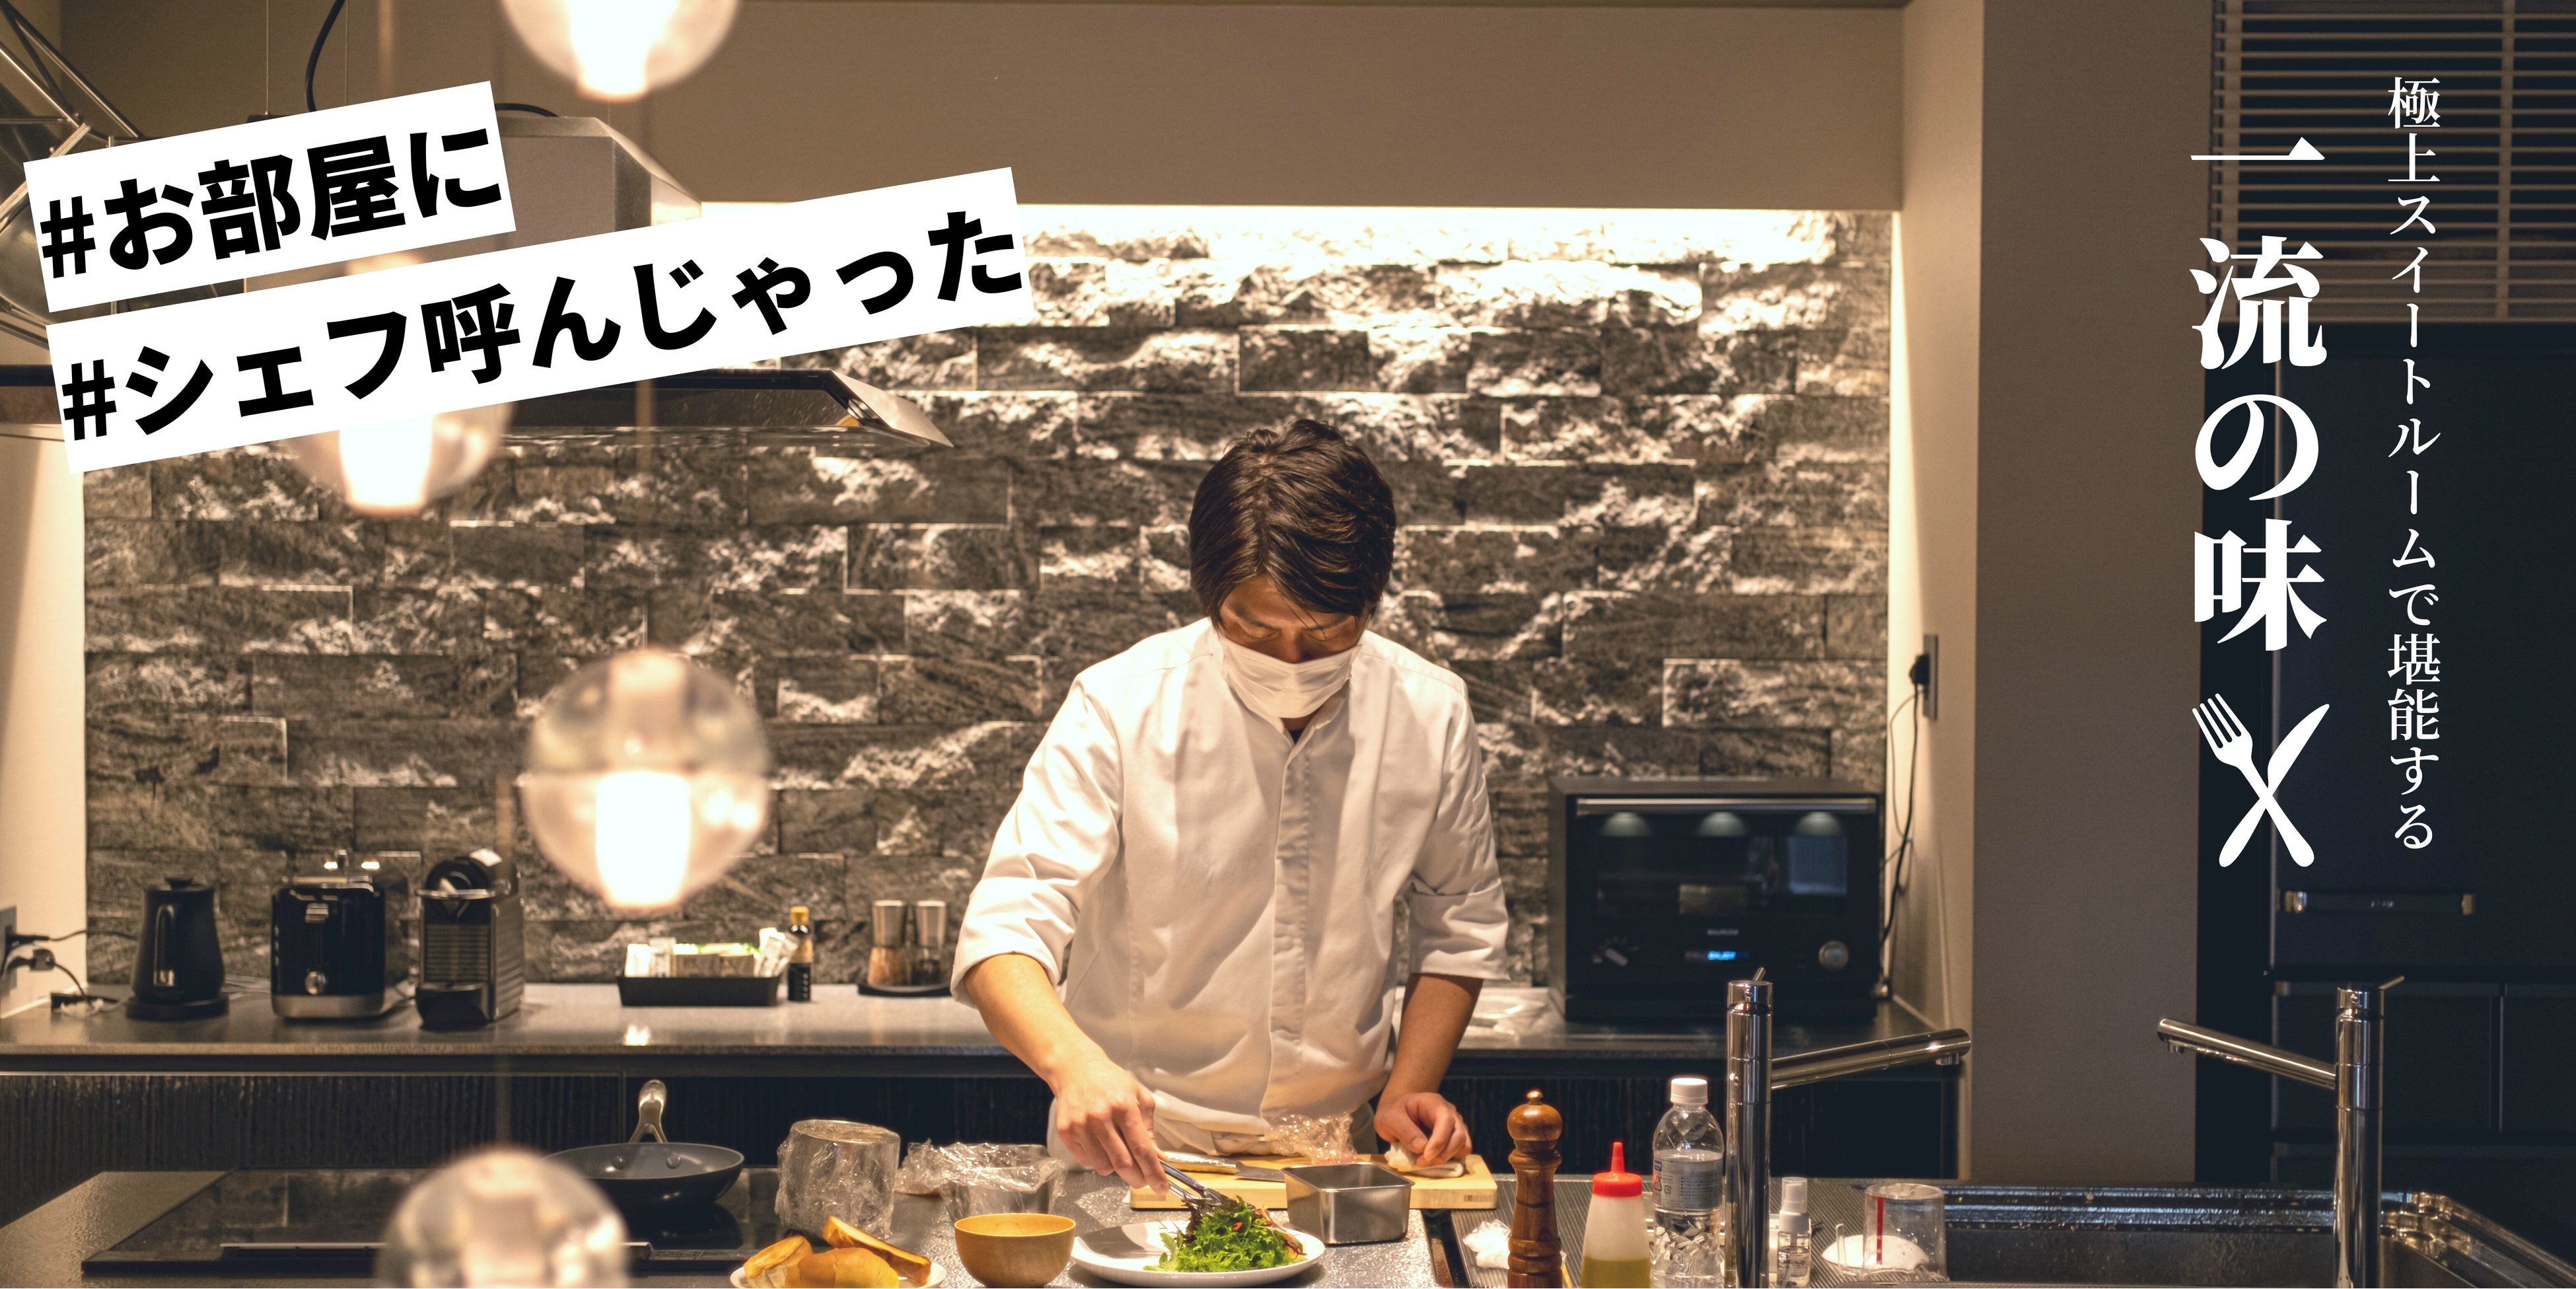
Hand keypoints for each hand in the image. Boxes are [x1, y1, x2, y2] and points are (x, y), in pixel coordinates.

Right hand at [1051, 1054, 1163, 1189]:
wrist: (1076, 1070)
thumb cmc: (1112, 1083)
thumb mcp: (1139, 1097)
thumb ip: (1149, 1129)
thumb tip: (1158, 1158)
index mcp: (1124, 1107)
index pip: (1142, 1149)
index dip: (1153, 1172)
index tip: (1161, 1188)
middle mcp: (1100, 1118)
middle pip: (1123, 1163)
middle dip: (1136, 1178)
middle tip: (1142, 1180)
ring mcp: (1081, 1126)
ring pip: (1103, 1166)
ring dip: (1115, 1168)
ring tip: (1117, 1151)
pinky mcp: (1066, 1133)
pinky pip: (1086, 1161)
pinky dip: (1097, 1160)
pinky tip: (1099, 1143)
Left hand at [1375, 1091, 1470, 1167]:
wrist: (1398, 1113)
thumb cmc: (1394, 1113)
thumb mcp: (1389, 1118)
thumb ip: (1405, 1131)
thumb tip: (1422, 1147)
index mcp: (1434, 1103)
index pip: (1446, 1120)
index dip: (1439, 1140)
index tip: (1426, 1156)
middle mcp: (1450, 1112)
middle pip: (1459, 1135)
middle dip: (1443, 1153)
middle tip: (1422, 1162)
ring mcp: (1455, 1125)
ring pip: (1464, 1145)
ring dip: (1447, 1158)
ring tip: (1426, 1161)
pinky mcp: (1455, 1138)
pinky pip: (1461, 1151)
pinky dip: (1450, 1159)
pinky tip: (1433, 1159)